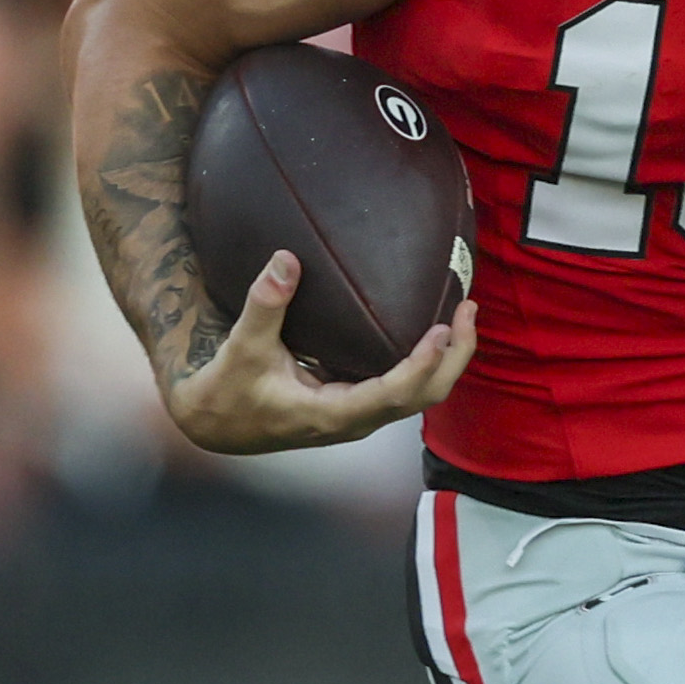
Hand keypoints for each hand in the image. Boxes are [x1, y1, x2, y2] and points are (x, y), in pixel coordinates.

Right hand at [164, 253, 478, 454]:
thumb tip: (286, 260)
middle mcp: (358, 418)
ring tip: (465, 312)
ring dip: (448, 356)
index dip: (422, 365)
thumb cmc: (229, 391)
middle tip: (468, 309)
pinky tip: (435, 325)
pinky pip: (407, 383)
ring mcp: (362, 412)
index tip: (441, 330)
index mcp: (334, 414)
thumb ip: (264, 305)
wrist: (217, 423)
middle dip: (454, 356)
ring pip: (422, 392)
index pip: (394, 394)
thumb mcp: (242, 347)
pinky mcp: (360, 401)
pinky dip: (428, 358)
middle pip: (425, 396)